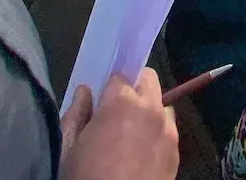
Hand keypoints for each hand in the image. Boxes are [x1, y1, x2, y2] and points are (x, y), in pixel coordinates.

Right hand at [62, 70, 179, 179]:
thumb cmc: (86, 177)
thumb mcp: (69, 147)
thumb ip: (77, 113)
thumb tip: (85, 93)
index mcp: (122, 102)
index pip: (119, 76)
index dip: (109, 88)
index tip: (102, 100)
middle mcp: (151, 110)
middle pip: (147, 81)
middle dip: (134, 89)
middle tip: (117, 112)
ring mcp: (168, 130)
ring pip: (160, 105)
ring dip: (148, 111)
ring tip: (130, 136)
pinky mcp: (177, 151)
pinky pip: (167, 130)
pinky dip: (156, 133)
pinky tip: (140, 153)